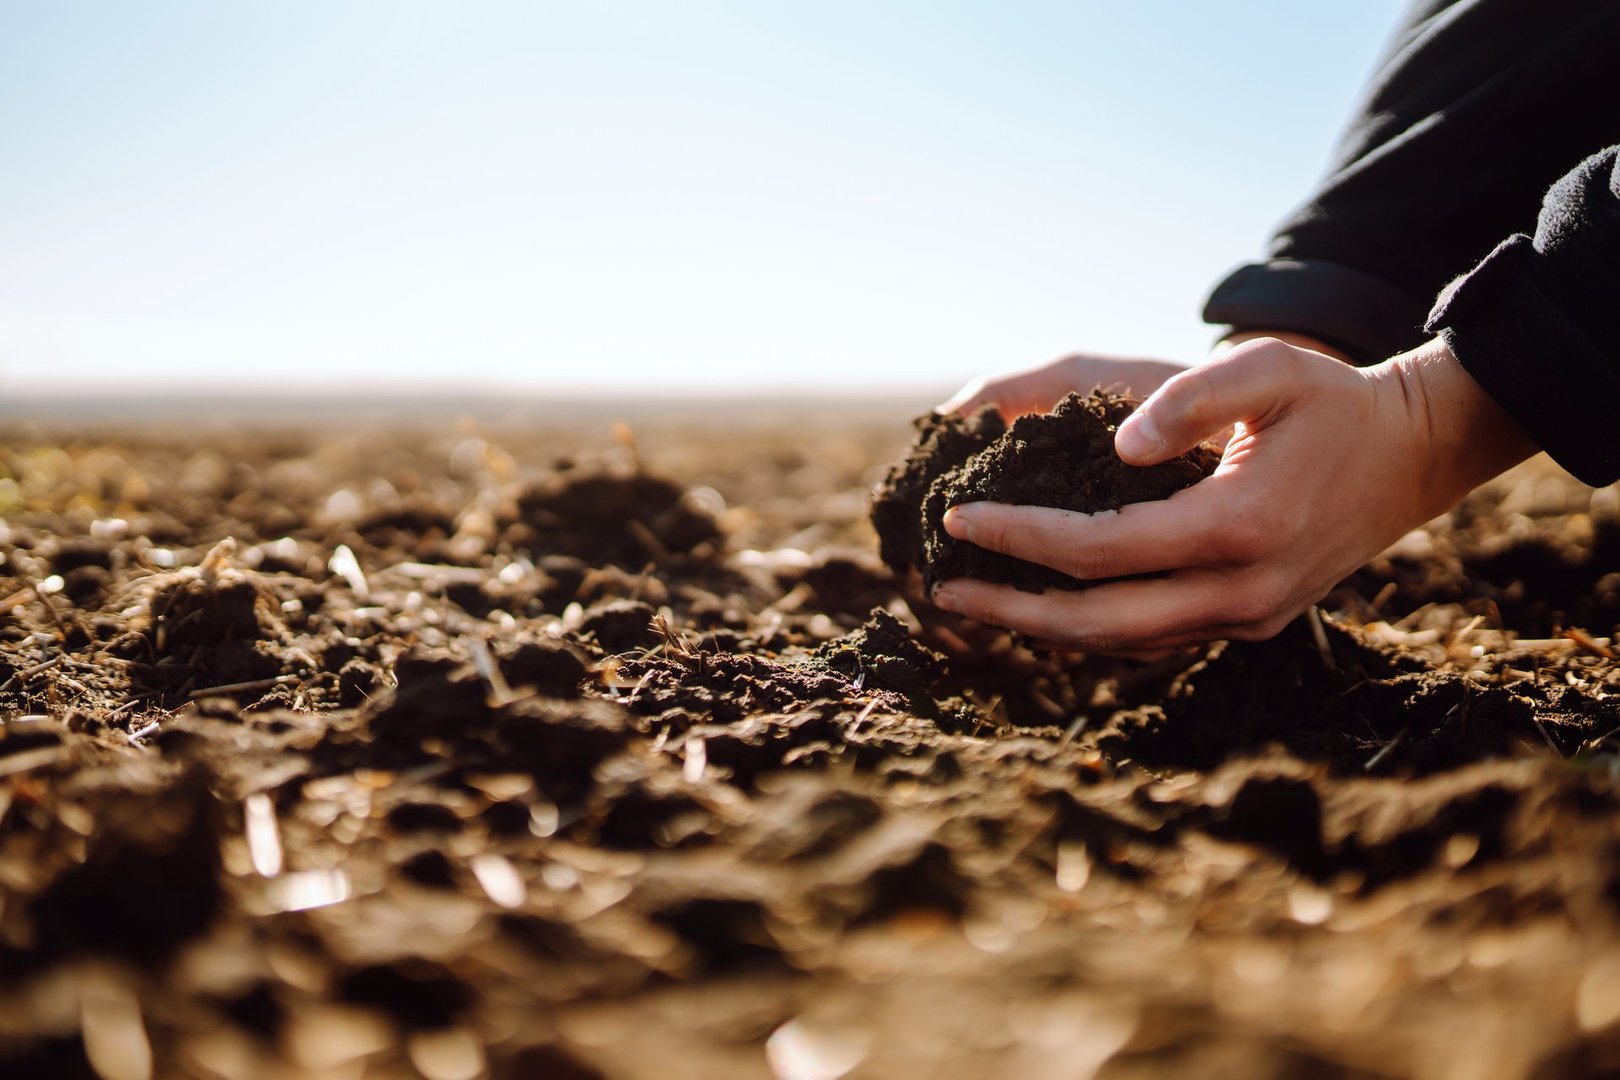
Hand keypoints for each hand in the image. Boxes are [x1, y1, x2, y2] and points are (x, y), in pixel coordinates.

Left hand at [929, 337, 1535, 652]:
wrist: (1409, 458)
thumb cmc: (1330, 402)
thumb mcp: (1268, 369)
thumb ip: (1189, 397)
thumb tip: (1119, 446)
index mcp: (1238, 527)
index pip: (1101, 548)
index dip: (1022, 536)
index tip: (959, 518)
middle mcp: (1243, 591)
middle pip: (1101, 621)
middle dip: (1014, 609)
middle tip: (944, 586)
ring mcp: (1249, 618)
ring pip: (1124, 644)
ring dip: (1046, 630)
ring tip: (978, 603)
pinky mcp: (1251, 624)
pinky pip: (1154, 641)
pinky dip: (1092, 633)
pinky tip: (1046, 612)